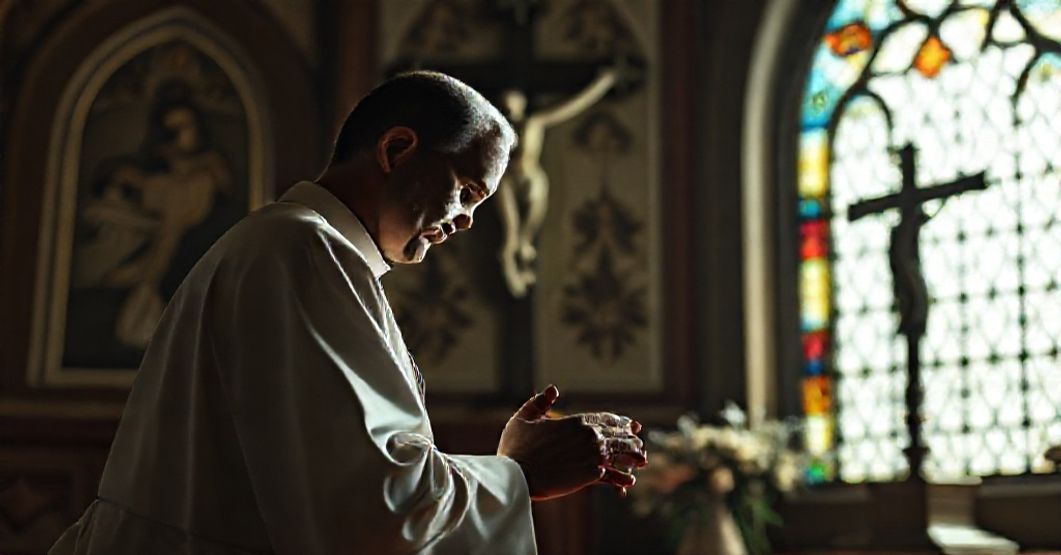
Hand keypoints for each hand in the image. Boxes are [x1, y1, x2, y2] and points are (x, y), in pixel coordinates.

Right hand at [498, 386, 646, 500]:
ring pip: (620, 454)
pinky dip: (622, 478)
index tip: (630, 424)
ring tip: (641, 460)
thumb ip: (540, 402)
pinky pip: (612, 476)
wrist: (518, 476)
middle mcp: (590, 437)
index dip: (621, 422)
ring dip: (633, 456)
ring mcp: (593, 456)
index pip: (607, 419)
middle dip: (630, 438)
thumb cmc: (517, 448)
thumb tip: (552, 389)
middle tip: (639, 441)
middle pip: (618, 435)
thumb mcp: (524, 418)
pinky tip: (629, 482)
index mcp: (577, 421)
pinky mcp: (591, 475)